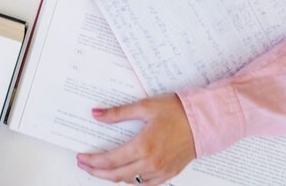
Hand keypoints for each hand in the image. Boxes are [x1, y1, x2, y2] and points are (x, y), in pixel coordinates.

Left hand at [76, 94, 195, 185]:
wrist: (203, 120)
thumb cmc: (177, 111)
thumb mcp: (144, 107)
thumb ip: (118, 113)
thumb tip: (97, 115)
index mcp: (142, 146)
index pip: (109, 160)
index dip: (92, 161)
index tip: (81, 158)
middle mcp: (150, 163)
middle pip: (116, 175)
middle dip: (96, 172)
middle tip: (84, 165)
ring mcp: (160, 171)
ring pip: (130, 181)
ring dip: (113, 176)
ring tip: (103, 168)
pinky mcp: (169, 173)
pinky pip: (146, 184)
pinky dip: (133, 180)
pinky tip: (127, 174)